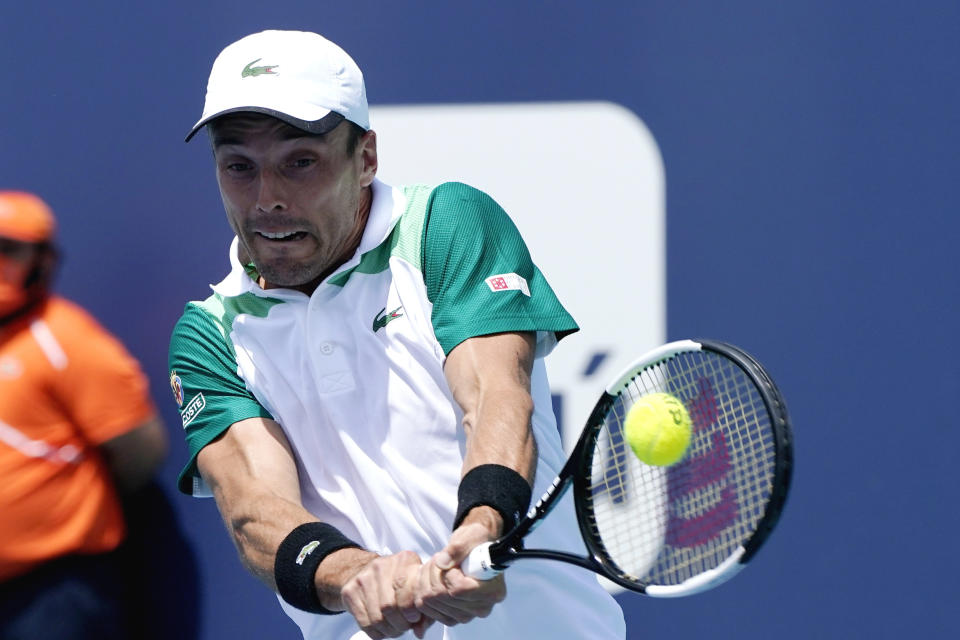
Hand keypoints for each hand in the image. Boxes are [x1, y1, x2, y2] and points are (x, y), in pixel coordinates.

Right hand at [339, 550, 433, 639]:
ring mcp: (363, 577)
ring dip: (389, 630)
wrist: (367, 571)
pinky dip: (377, 633)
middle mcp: (381, 565)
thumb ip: (424, 611)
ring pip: (377, 618)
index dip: (410, 608)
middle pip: (389, 605)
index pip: (404, 586)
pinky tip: (383, 628)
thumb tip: (420, 632)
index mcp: (404, 560)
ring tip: (395, 628)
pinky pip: (365, 623)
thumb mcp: (416, 590)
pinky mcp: (350, 591)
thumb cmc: (401, 583)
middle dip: (400, 624)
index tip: (414, 619)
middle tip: (405, 626)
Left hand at [414, 510, 506, 630]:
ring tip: (437, 566)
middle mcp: (482, 607)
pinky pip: (426, 608)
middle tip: (439, 559)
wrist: (473, 551)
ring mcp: (466, 615)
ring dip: (426, 580)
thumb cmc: (476, 542)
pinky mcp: (452, 617)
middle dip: (434, 573)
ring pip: (431, 601)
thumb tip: (442, 562)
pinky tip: (431, 578)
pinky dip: (422, 590)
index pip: (460, 590)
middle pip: (443, 597)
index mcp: (493, 590)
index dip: (448, 574)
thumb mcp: (471, 537)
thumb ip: (458, 548)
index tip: (451, 562)